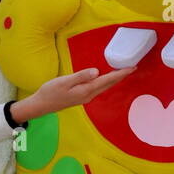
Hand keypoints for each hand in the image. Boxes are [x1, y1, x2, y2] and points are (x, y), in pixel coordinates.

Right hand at [11, 66, 133, 123]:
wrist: (41, 105)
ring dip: (114, 79)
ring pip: (104, 87)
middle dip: (120, 76)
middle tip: (132, 68)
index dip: (120, 74)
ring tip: (123, 72)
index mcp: (86, 90)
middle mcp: (89, 95)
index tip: (131, 68)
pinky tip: (106, 78)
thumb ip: (81, 76)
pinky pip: (98, 88)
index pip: (107, 80)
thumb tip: (96, 72)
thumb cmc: (50, 91)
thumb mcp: (64, 81)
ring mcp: (85, 97)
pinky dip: (105, 82)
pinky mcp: (81, 96)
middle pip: (108, 84)